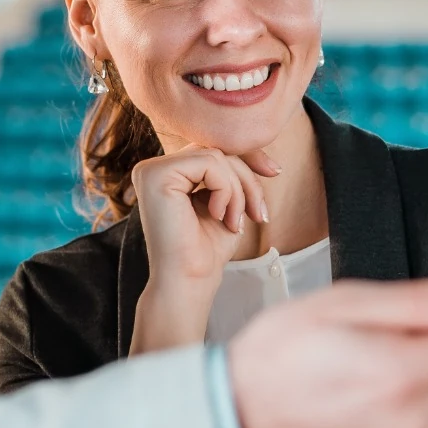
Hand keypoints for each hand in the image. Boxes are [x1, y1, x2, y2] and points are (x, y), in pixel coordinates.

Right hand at [130, 147, 281, 352]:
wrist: (190, 282)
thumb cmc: (208, 249)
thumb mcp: (227, 201)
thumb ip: (231, 171)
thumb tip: (257, 145)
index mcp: (167, 173)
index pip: (213, 149)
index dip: (247, 157)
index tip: (275, 172)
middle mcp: (154, 167)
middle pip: (216, 149)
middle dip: (247, 179)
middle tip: (257, 214)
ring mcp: (151, 170)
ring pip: (216, 155)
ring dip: (238, 190)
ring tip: (235, 221)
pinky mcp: (156, 175)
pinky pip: (210, 162)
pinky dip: (226, 190)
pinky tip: (218, 216)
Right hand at [227, 273, 427, 427]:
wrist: (234, 422)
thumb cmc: (277, 358)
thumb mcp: (342, 305)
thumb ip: (420, 302)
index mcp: (400, 375)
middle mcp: (411, 425)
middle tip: (371, 350)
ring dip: (416, 389)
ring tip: (359, 381)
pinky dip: (403, 420)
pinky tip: (360, 411)